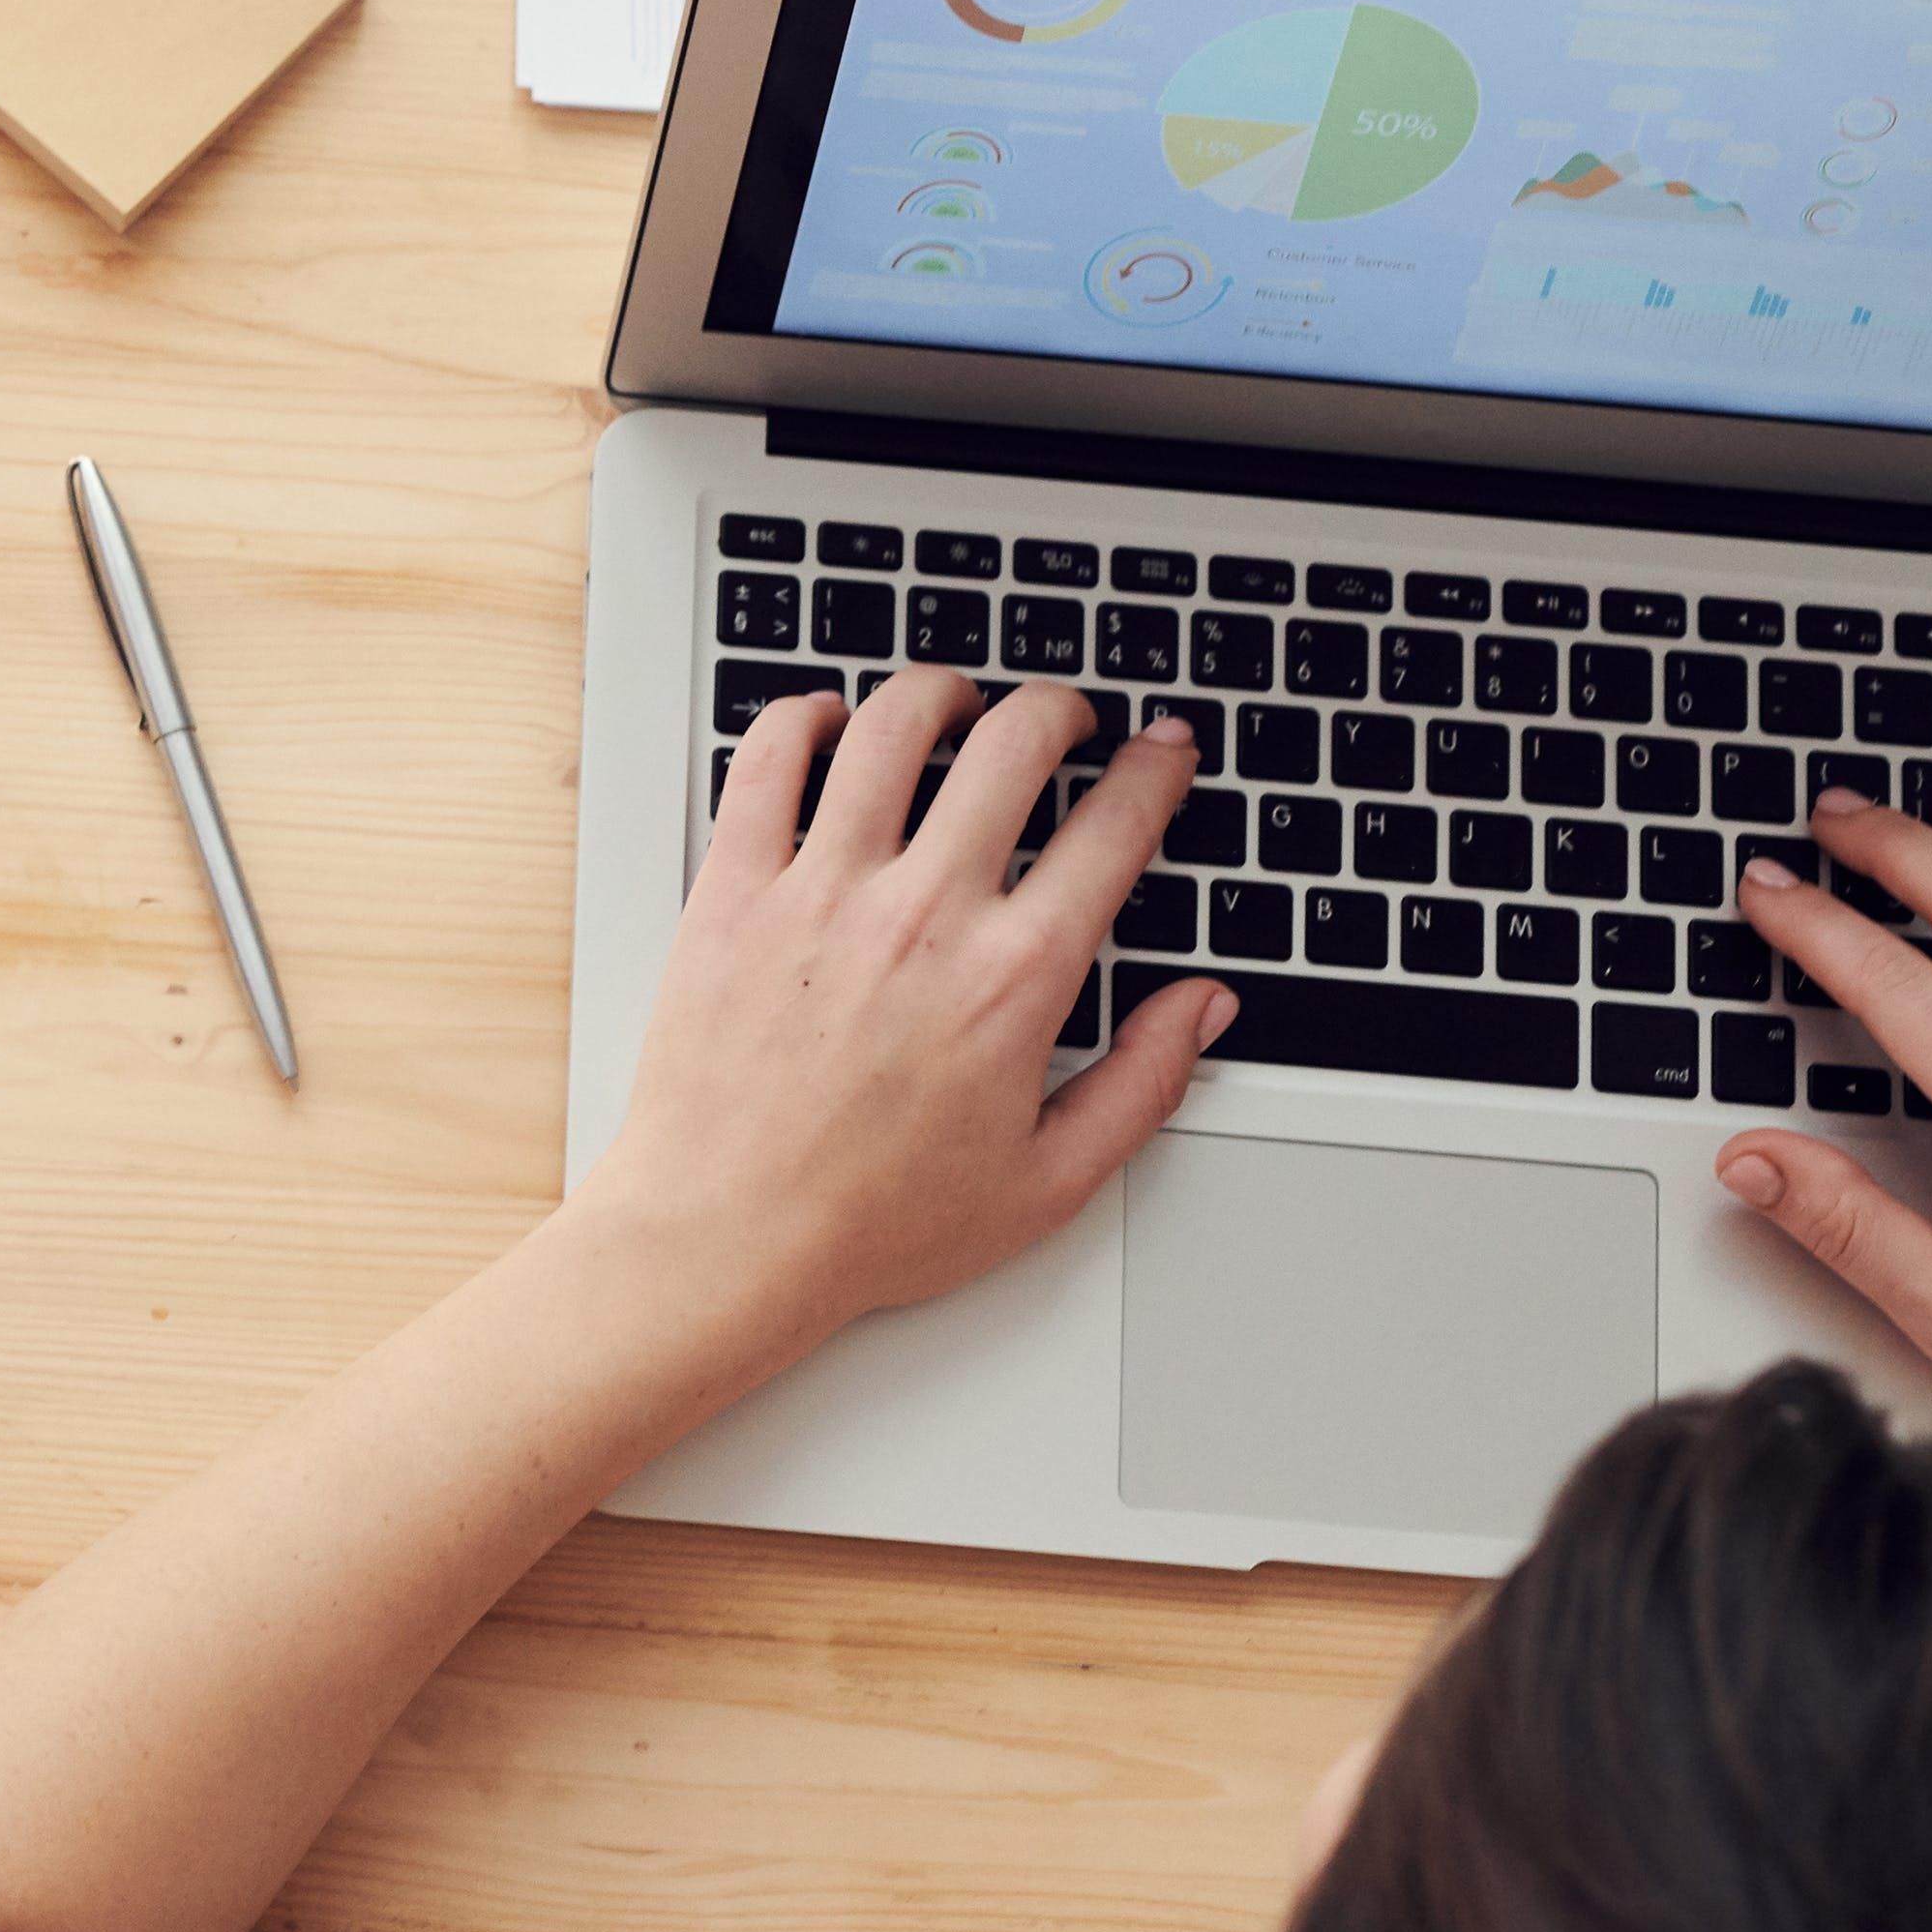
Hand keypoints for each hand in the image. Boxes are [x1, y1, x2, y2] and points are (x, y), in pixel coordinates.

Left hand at [575, 672, 1229, 1363]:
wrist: (727, 1239)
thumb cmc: (875, 1223)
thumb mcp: (1048, 1182)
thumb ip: (1143, 1085)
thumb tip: (1203, 1009)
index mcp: (1015, 977)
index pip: (1115, 826)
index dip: (1155, 769)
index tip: (1160, 750)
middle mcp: (924, 914)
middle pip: (1015, 744)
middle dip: (1059, 709)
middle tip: (1064, 718)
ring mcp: (821, 892)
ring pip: (893, 727)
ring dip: (939, 693)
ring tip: (955, 703)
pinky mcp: (732, 891)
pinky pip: (768, 759)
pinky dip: (803, 718)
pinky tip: (827, 722)